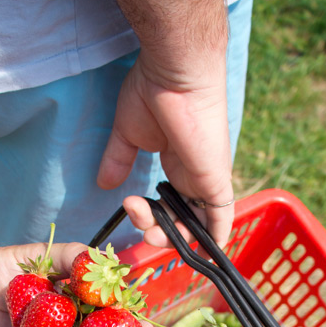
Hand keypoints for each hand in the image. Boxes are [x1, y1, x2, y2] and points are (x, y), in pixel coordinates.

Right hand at [97, 52, 234, 248]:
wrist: (175, 73)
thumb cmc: (153, 93)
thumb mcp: (128, 133)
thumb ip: (118, 159)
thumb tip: (104, 183)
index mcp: (178, 164)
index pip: (170, 204)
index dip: (153, 218)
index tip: (131, 208)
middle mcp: (195, 176)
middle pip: (181, 220)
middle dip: (156, 232)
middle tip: (135, 215)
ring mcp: (207, 180)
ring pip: (196, 226)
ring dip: (171, 238)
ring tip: (148, 230)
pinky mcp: (215, 182)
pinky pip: (221, 221)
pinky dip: (214, 240)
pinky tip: (202, 252)